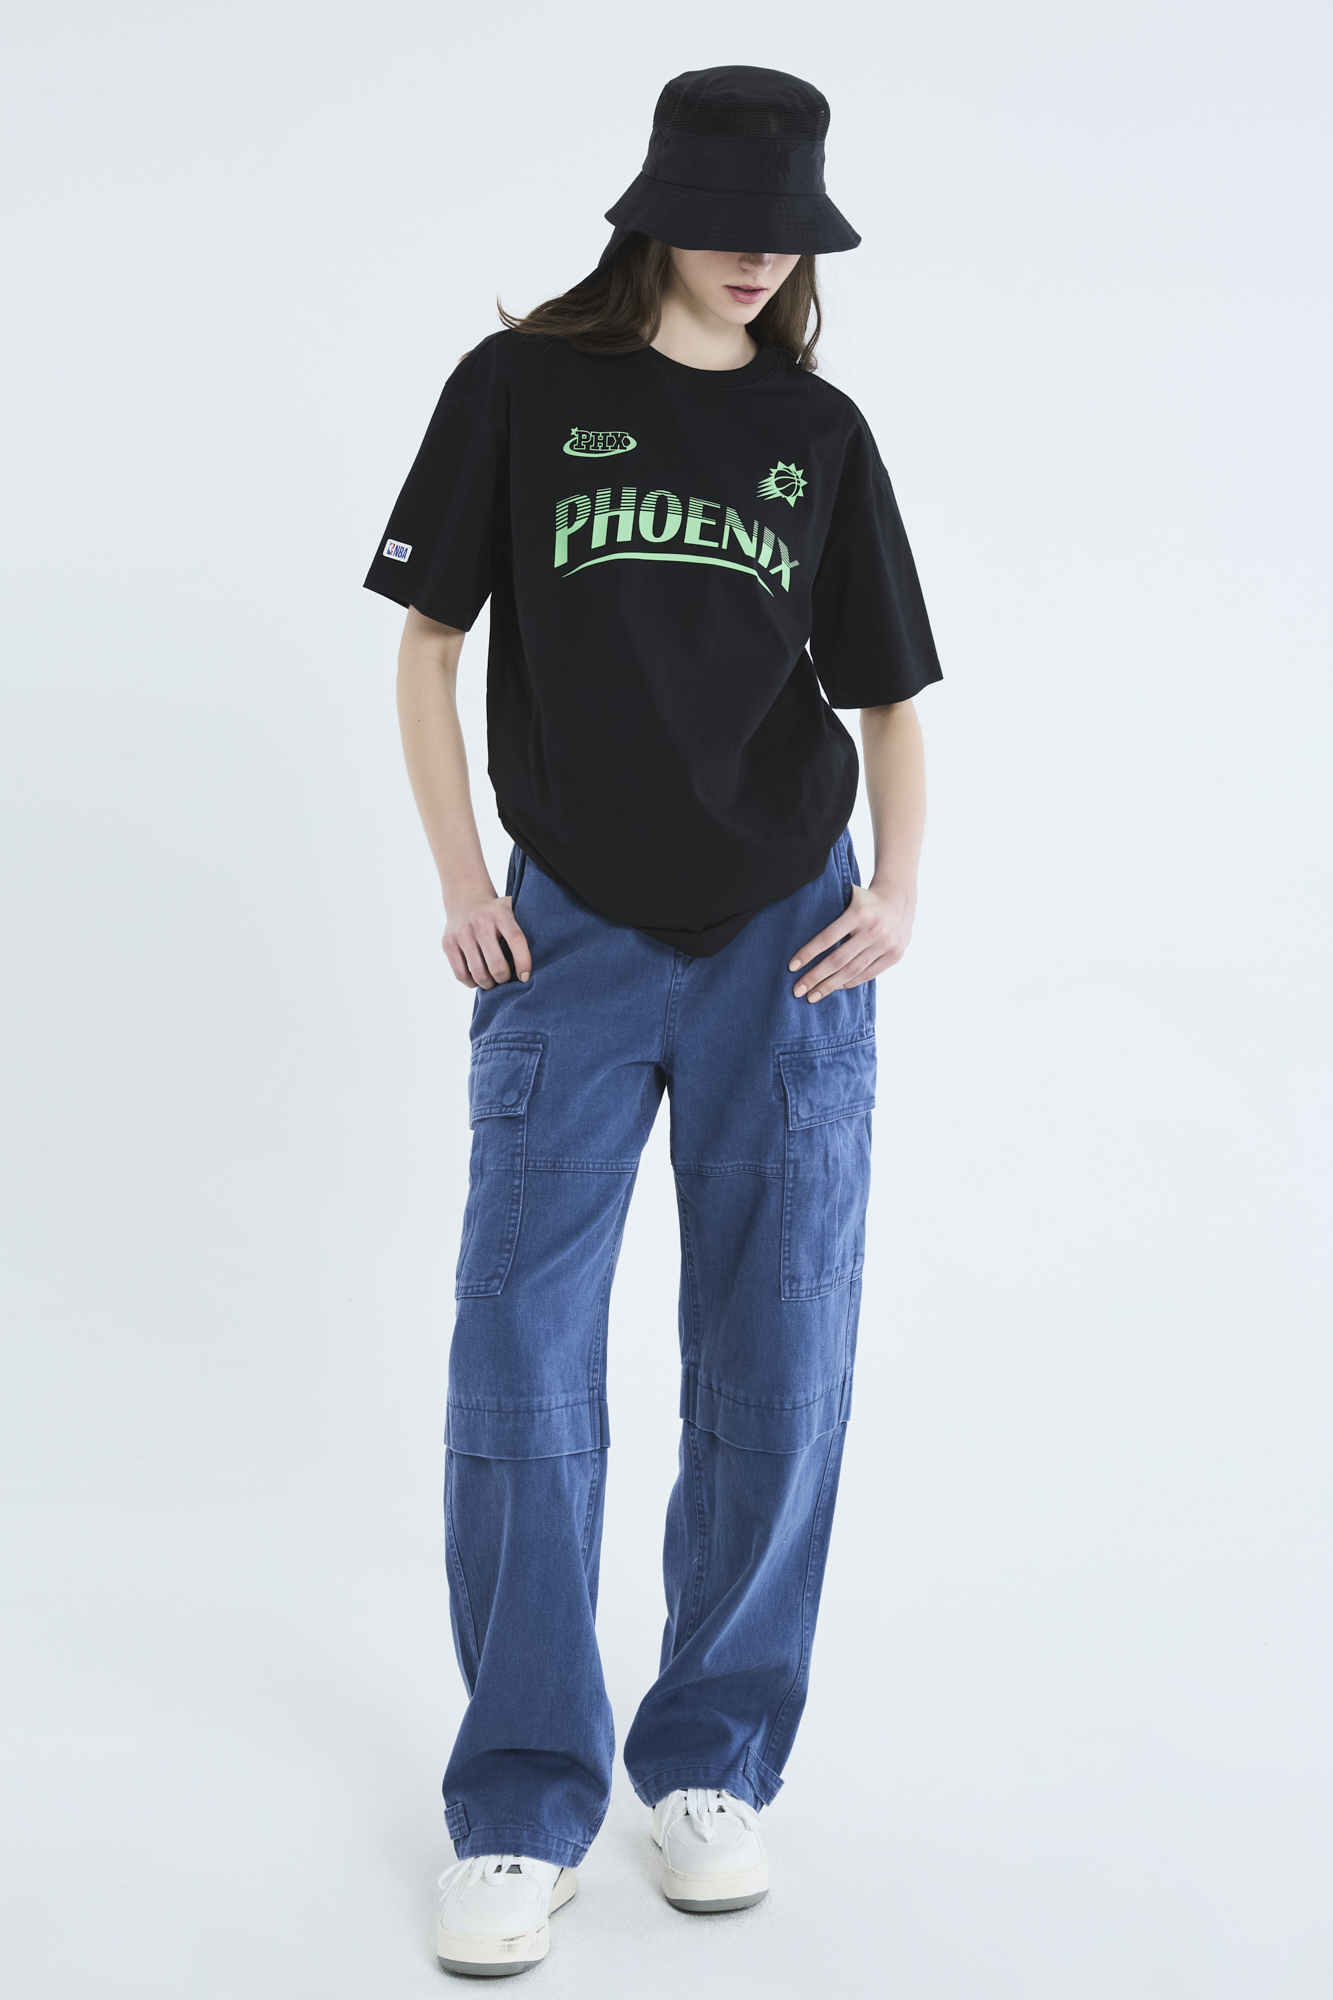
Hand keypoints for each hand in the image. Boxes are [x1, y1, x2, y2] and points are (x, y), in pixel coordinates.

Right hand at [442, 893, 531, 989]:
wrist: (465, 900)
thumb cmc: (496, 913)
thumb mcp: (513, 910)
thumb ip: (527, 926)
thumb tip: (547, 957)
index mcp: (501, 914)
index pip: (516, 940)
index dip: (523, 962)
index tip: (525, 976)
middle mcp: (480, 922)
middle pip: (496, 964)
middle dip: (504, 978)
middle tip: (506, 979)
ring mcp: (462, 933)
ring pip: (479, 973)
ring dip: (489, 984)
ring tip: (493, 982)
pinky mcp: (447, 943)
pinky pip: (461, 974)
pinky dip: (472, 983)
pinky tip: (478, 979)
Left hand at [788, 882, 914, 1001]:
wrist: (900, 899)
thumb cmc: (865, 900)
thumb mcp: (848, 895)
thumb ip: (828, 907)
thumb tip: (797, 922)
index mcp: (858, 913)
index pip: (828, 938)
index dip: (808, 953)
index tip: (792, 966)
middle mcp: (873, 930)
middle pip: (838, 960)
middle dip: (815, 977)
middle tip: (797, 990)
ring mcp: (886, 944)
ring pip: (852, 971)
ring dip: (830, 986)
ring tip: (812, 996)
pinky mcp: (895, 955)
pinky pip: (867, 974)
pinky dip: (849, 983)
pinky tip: (835, 988)